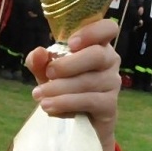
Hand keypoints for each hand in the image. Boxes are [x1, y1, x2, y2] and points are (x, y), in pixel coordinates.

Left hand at [25, 18, 121, 150]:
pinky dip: (66, 103)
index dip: (92, 32)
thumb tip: (38, 52)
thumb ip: (39, 61)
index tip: (70, 43)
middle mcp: (110, 61)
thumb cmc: (65, 87)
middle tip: (48, 73)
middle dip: (69, 64)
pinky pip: (89, 101)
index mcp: (97, 45)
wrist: (79, 122)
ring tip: (39, 95)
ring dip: (60, 88)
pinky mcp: (110, 105)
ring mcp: (112, 83)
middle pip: (97, 55)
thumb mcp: (48, 73)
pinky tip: (49, 107)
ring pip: (88, 81)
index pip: (108, 28)